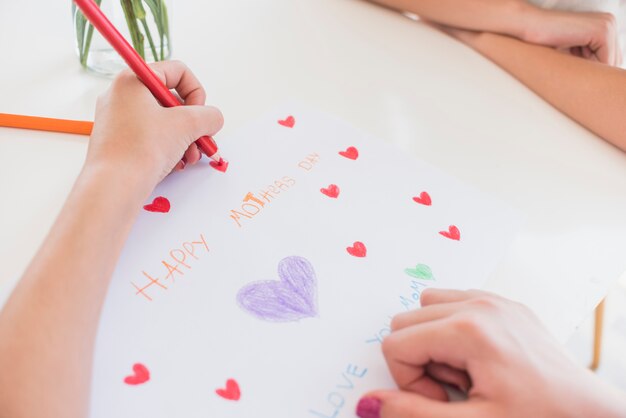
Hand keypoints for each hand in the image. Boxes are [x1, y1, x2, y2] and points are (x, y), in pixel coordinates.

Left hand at [86, 60, 223, 193]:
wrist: (113, 187)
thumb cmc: (143, 148)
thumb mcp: (187, 125)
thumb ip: (209, 116)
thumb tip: (213, 118)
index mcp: (133, 79)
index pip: (177, 71)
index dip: (196, 92)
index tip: (198, 114)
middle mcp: (122, 95)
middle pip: (171, 99)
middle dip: (192, 123)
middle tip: (201, 140)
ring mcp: (117, 119)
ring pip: (163, 121)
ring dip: (185, 139)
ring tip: (190, 158)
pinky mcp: (118, 142)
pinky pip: (151, 137)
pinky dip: (168, 148)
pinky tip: (176, 164)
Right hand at [357, 289, 625, 417]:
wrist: (593, 416)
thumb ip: (413, 414)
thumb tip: (368, 402)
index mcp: (469, 330)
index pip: (396, 343)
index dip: (408, 381)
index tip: (440, 400)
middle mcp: (480, 304)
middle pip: (407, 321)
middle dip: (419, 359)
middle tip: (454, 388)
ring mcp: (495, 300)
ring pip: (427, 306)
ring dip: (433, 340)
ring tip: (467, 372)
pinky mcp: (506, 304)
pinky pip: (456, 301)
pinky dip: (453, 328)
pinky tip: (477, 358)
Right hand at [524, 9, 620, 65]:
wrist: (530, 27)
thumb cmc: (544, 42)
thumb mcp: (572, 51)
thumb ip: (587, 58)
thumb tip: (597, 79)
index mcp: (604, 24)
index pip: (611, 57)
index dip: (595, 70)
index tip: (575, 71)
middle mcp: (609, 22)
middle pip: (614, 59)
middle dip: (595, 71)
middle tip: (573, 71)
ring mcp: (607, 25)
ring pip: (611, 62)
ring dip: (592, 71)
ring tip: (570, 66)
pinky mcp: (601, 31)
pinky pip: (606, 60)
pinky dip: (592, 68)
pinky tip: (573, 62)